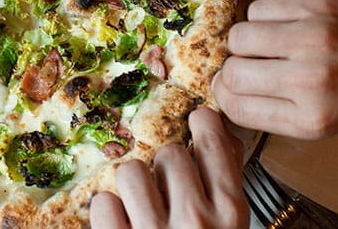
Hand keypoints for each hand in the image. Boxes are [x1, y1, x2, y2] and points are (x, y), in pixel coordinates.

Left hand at [89, 107, 248, 227]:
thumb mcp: (234, 226)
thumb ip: (229, 183)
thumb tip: (225, 139)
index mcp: (228, 212)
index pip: (213, 143)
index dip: (202, 124)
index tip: (198, 120)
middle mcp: (194, 219)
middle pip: (171, 153)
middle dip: (166, 166)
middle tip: (168, 186)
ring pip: (132, 171)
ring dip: (134, 183)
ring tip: (141, 203)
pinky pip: (103, 203)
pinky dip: (109, 211)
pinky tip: (122, 221)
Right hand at [213, 0, 337, 138]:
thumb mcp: (336, 125)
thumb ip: (284, 113)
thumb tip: (233, 93)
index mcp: (311, 120)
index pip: (236, 107)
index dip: (228, 96)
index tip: (233, 88)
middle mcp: (308, 81)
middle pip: (232, 72)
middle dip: (235, 70)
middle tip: (253, 65)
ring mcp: (312, 39)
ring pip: (240, 36)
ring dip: (247, 41)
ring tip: (268, 42)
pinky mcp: (317, 5)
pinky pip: (261, 9)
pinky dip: (264, 17)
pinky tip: (283, 23)